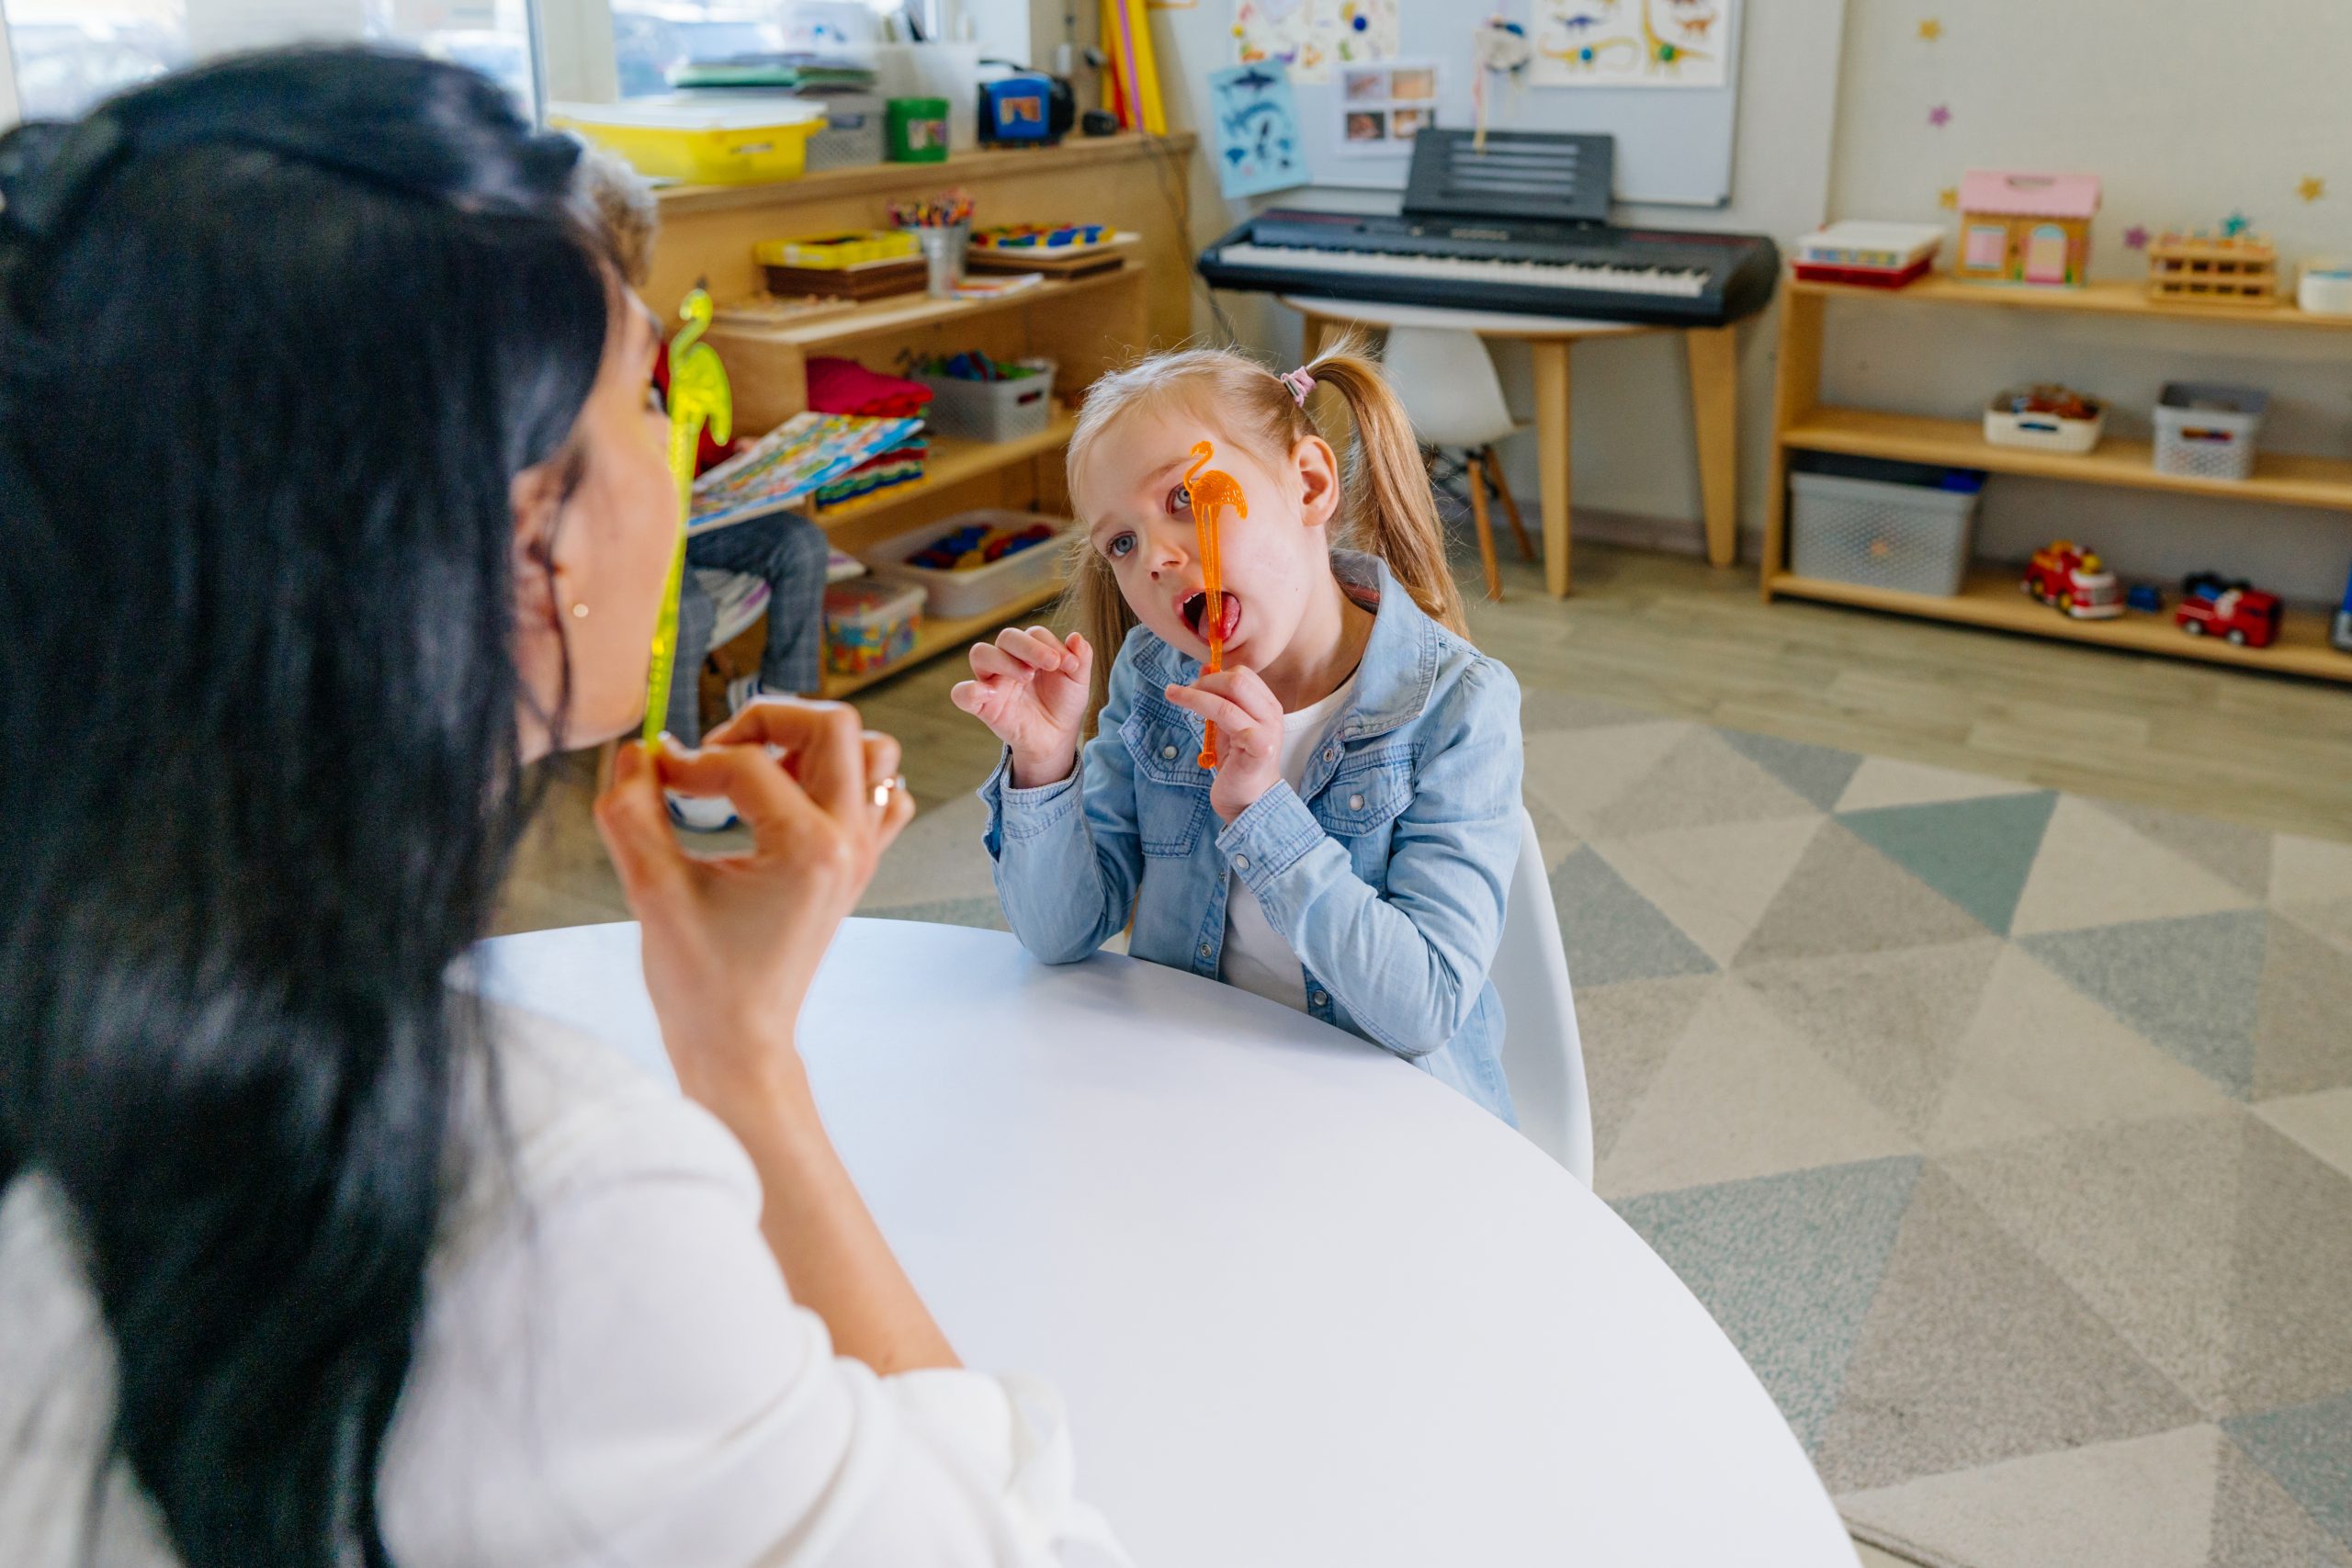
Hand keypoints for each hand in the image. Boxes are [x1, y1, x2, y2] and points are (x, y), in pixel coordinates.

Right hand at [593, 699, 913, 1107]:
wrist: (741, 1044)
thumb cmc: (699, 981)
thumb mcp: (652, 892)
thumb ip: (632, 812)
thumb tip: (632, 751)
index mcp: (806, 848)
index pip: (746, 763)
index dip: (687, 760)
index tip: (653, 778)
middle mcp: (849, 842)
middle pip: (832, 724)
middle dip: (765, 719)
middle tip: (716, 753)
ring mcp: (863, 853)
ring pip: (871, 752)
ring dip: (813, 743)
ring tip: (759, 770)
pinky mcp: (859, 865)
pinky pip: (882, 797)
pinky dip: (846, 780)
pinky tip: (792, 800)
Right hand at [949, 626, 1091, 788]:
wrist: (1056, 739)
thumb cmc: (1063, 704)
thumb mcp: (1078, 682)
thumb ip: (1080, 659)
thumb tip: (1076, 637)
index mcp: (1031, 651)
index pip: (1034, 633)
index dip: (1052, 644)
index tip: (1071, 665)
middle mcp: (1008, 660)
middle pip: (1006, 637)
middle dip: (1029, 646)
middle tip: (1052, 663)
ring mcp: (992, 681)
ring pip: (980, 654)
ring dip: (1004, 661)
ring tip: (1028, 676)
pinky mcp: (982, 706)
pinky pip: (961, 693)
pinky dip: (971, 690)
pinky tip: (993, 693)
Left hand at [1163, 667, 1284, 823]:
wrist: (1250, 803)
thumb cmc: (1238, 767)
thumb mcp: (1227, 728)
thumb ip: (1219, 700)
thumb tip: (1204, 670)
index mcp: (1268, 706)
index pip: (1243, 674)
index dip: (1215, 673)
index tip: (1194, 684)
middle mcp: (1271, 714)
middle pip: (1238, 678)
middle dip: (1205, 681)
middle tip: (1182, 692)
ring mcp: (1267, 729)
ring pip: (1228, 694)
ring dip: (1194, 692)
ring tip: (1173, 694)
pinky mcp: (1258, 744)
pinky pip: (1225, 715)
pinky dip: (1200, 706)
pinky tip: (1188, 713)